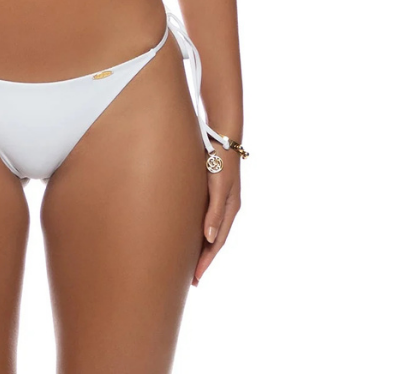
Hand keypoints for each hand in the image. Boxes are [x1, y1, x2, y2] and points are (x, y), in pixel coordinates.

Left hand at [192, 150, 240, 285]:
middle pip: (213, 240)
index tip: (195, 279)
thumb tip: (209, 238)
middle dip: (203, 260)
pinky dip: (196, 231)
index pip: (217, 242)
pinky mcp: (209, 191)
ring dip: (199, 247)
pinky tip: (186, 234)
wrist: (220, 134)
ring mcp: (217, 199)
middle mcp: (225, 207)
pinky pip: (202, 217)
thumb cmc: (220, 158)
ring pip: (208, 230)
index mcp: (230, 209)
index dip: (206, 261)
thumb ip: (214, 211)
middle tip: (190, 281)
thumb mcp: (218, 185)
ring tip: (187, 263)